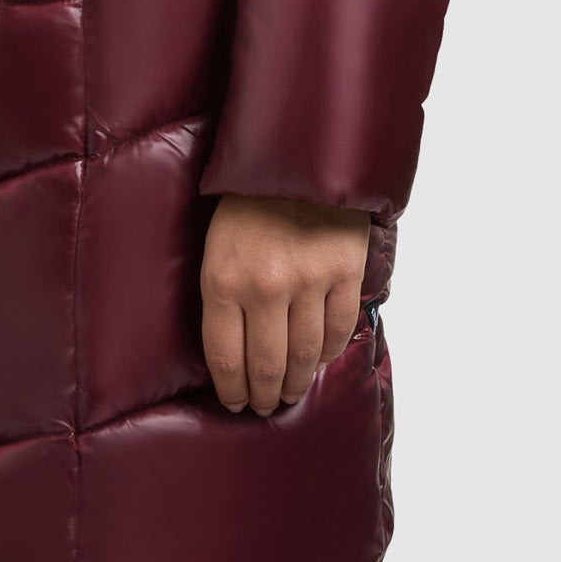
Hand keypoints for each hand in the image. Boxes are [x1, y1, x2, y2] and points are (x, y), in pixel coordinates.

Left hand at [199, 192, 372, 415]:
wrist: (295, 156)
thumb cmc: (247, 203)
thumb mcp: (216, 247)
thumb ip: (223, 298)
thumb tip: (232, 355)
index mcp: (224, 279)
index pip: (225, 357)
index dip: (231, 390)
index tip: (235, 403)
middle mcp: (265, 286)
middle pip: (266, 365)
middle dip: (264, 394)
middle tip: (265, 405)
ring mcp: (309, 280)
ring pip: (304, 355)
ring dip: (297, 381)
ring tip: (290, 390)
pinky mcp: (344, 271)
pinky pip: (337, 329)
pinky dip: (328, 352)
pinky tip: (317, 359)